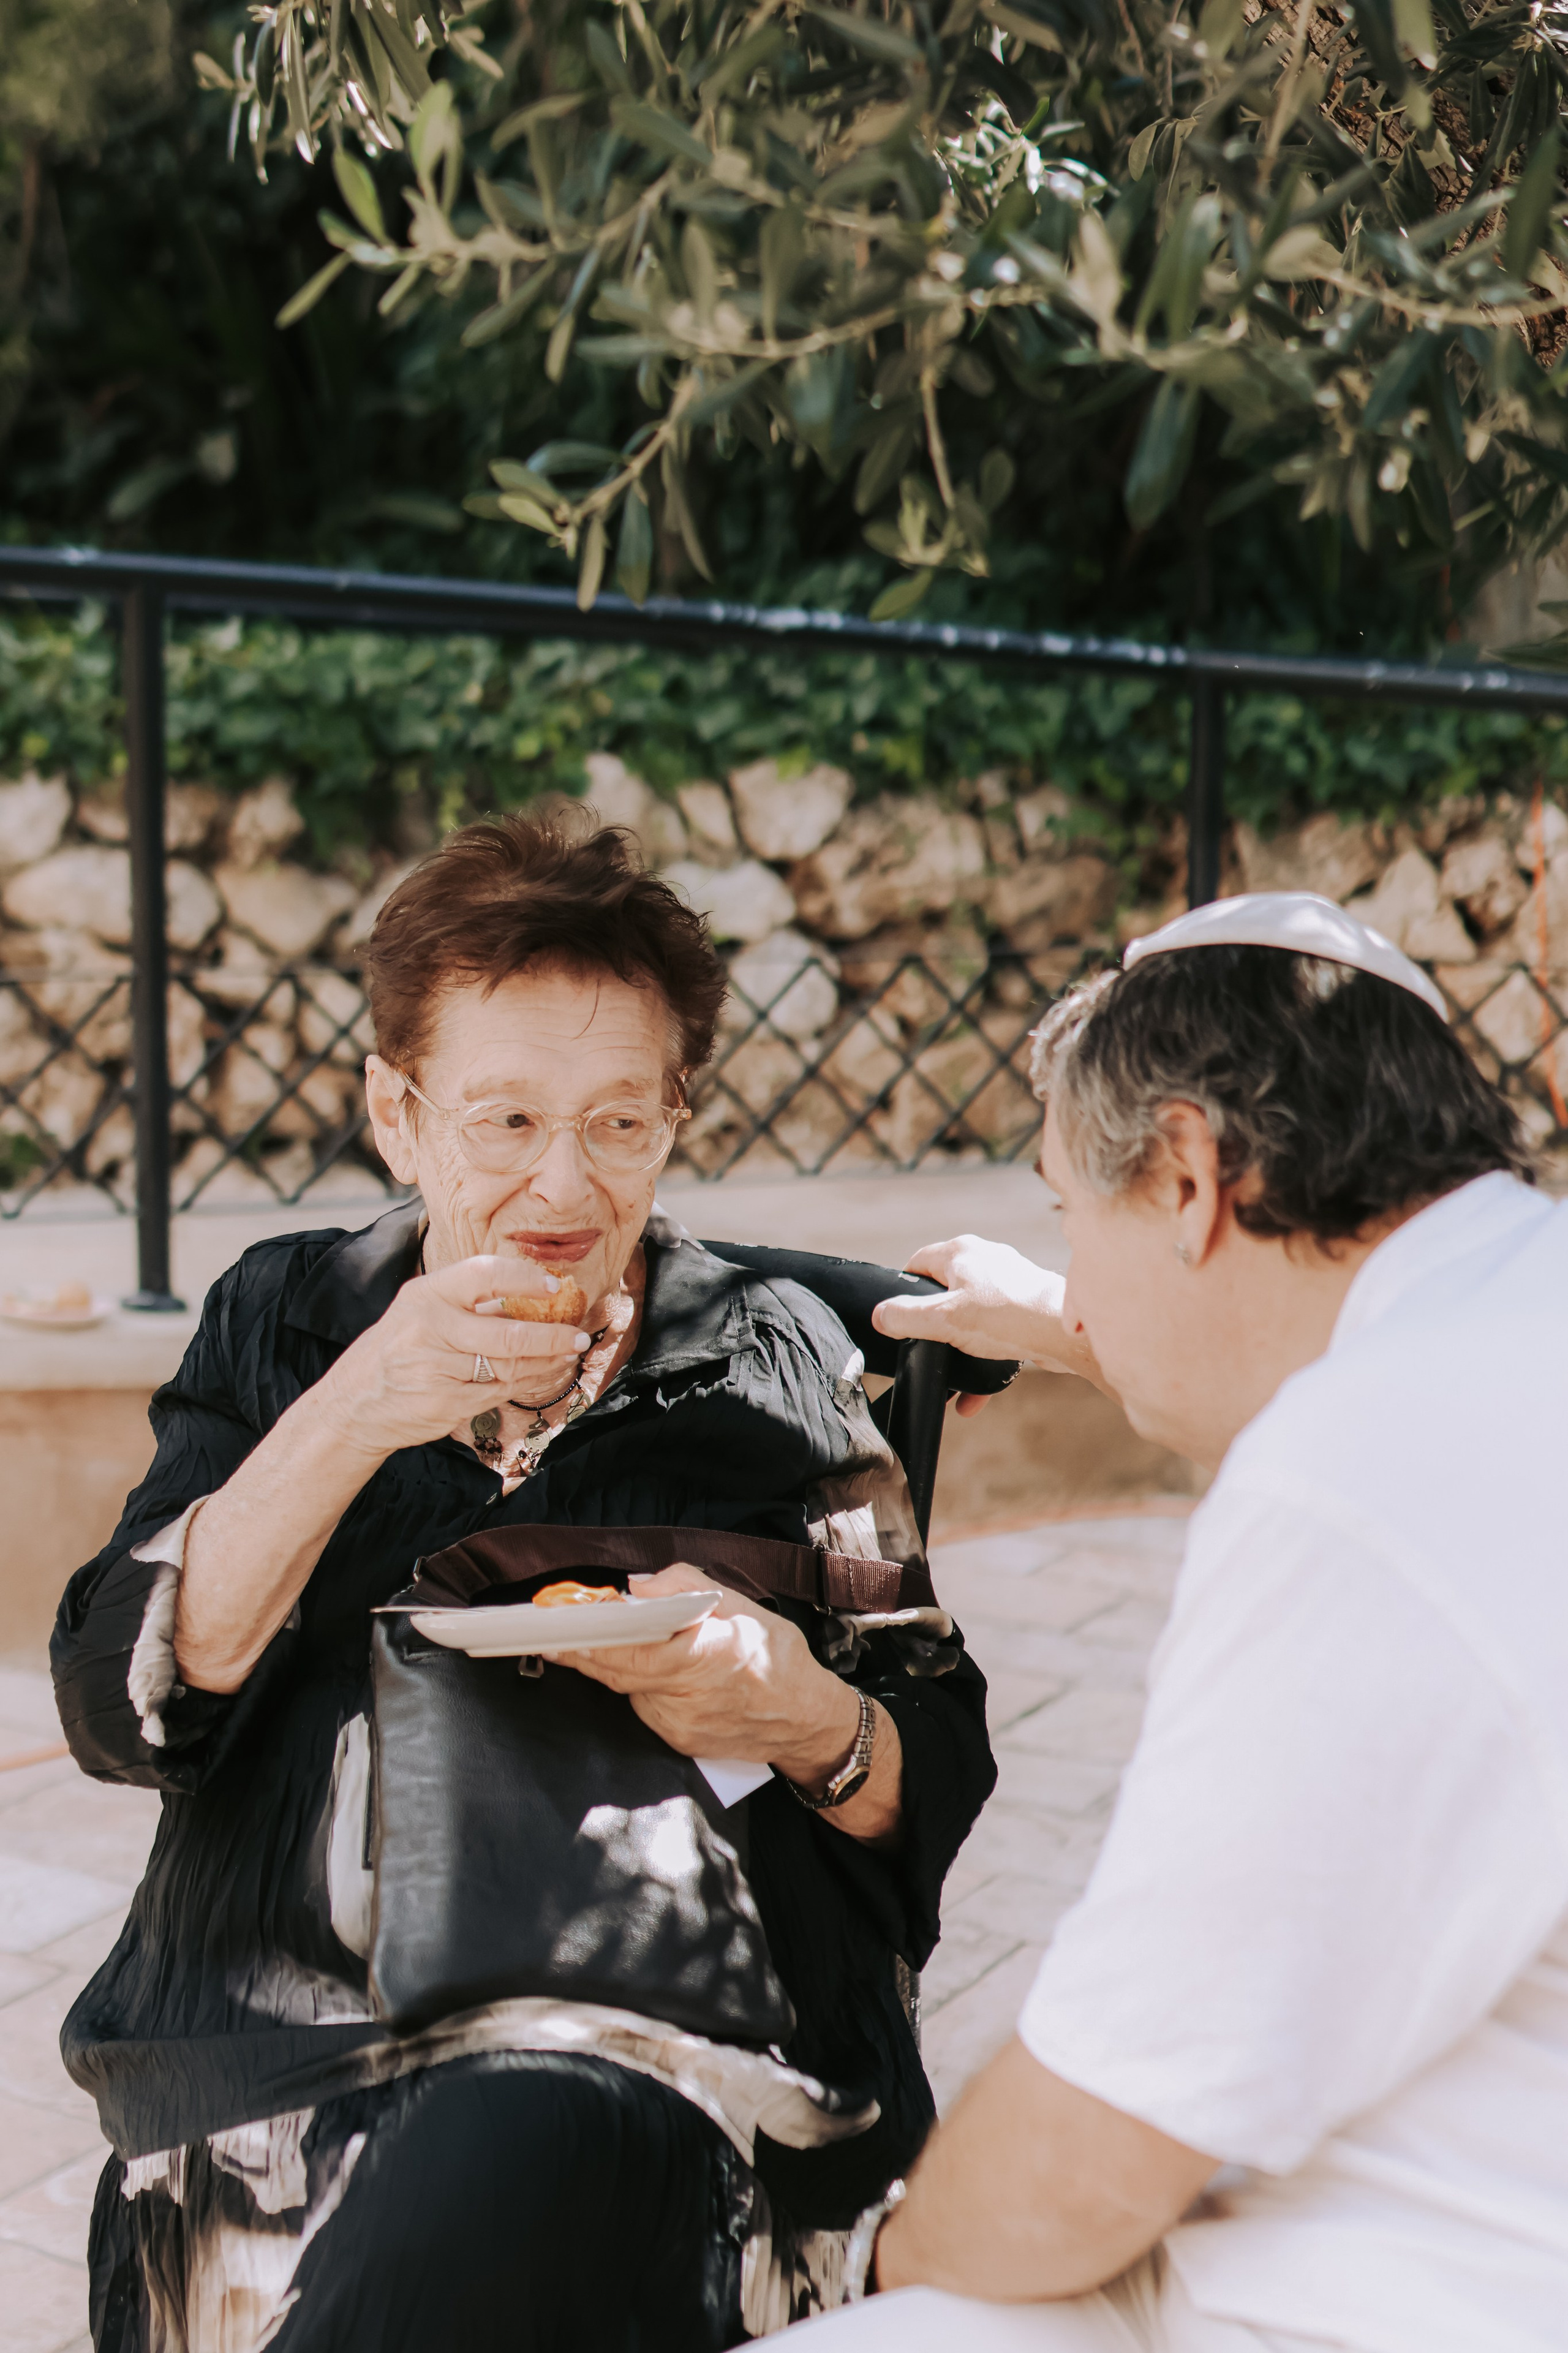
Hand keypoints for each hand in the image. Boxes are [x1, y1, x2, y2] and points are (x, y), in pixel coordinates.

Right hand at [315, 1254, 593, 1458]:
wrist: (355, 1402)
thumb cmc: (399, 1347)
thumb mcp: (420, 1308)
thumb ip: (467, 1300)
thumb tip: (533, 1294)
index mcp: (426, 1294)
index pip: (483, 1275)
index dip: (524, 1279)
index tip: (555, 1286)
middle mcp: (430, 1328)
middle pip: (508, 1333)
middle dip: (552, 1336)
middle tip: (578, 1335)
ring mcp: (436, 1369)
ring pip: (509, 1367)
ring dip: (546, 1362)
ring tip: (567, 1353)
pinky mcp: (445, 1404)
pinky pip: (498, 1392)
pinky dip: (525, 1383)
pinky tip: (541, 1374)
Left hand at [554, 1565, 859, 1782]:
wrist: (806, 1721)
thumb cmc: (778, 1657)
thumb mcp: (743, 1606)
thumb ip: (688, 1587)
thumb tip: (637, 1584)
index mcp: (707, 1656)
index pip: (633, 1650)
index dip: (592, 1640)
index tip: (559, 1627)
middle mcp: (689, 1696)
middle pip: (618, 1673)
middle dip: (581, 1651)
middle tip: (551, 1632)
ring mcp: (681, 1725)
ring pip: (628, 1690)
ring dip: (608, 1666)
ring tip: (583, 1640)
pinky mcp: (679, 1741)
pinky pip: (644, 1706)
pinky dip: (634, 1685)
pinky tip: (633, 1667)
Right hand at [870, 1235, 1106, 1394]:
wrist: (1064, 1333)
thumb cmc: (1007, 1316)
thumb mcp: (943, 1318)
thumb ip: (905, 1317)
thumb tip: (880, 1315)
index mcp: (961, 1252)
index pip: (918, 1262)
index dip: (904, 1290)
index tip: (900, 1318)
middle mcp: (985, 1260)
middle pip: (945, 1291)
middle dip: (935, 1326)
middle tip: (927, 1349)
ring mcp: (1008, 1282)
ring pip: (972, 1317)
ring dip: (960, 1350)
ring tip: (952, 1377)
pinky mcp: (1026, 1307)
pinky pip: (995, 1335)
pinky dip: (983, 1361)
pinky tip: (975, 1395)